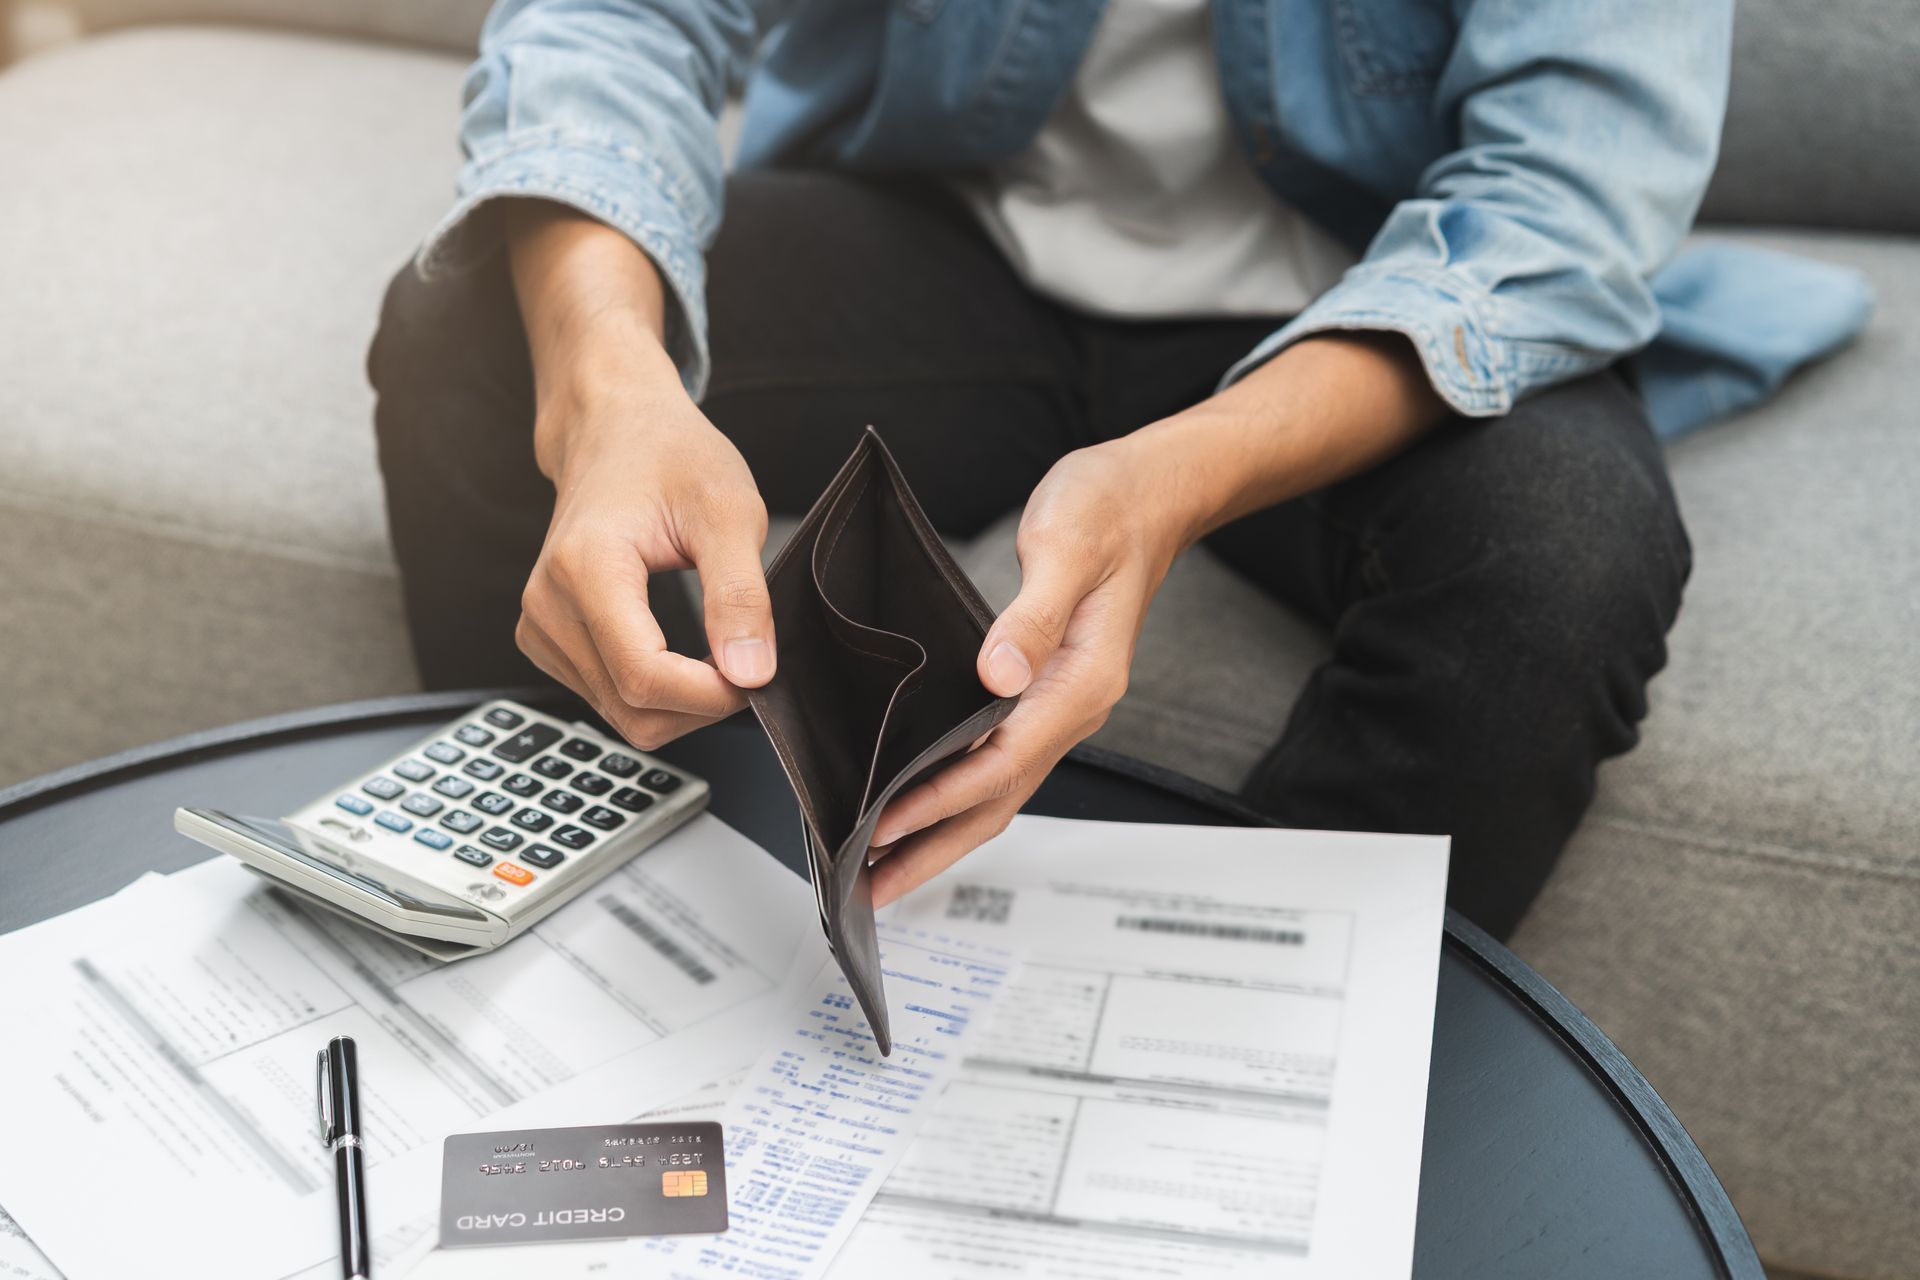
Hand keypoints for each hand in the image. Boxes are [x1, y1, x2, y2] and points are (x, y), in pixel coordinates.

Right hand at [517, 386, 776, 747]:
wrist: (616, 431)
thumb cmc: (670, 456)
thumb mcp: (729, 512)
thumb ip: (741, 596)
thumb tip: (751, 674)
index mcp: (584, 568)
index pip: (644, 677)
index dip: (711, 695)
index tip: (757, 674)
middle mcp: (547, 604)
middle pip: (633, 709)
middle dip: (701, 704)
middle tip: (746, 658)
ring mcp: (540, 626)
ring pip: (622, 715)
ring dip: (681, 702)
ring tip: (715, 646)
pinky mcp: (546, 641)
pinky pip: (609, 699)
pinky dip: (656, 693)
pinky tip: (680, 651)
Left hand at [867, 438, 1185, 905]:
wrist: (1147, 497)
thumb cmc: (1107, 511)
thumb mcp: (1065, 546)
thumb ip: (1032, 616)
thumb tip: (998, 674)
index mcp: (1081, 681)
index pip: (1002, 761)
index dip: (940, 797)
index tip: (884, 821)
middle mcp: (1073, 707)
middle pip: (998, 800)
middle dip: (933, 848)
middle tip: (868, 886)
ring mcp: (1059, 707)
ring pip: (996, 791)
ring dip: (940, 834)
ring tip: (879, 866)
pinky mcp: (1043, 696)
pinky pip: (996, 762)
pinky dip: (954, 794)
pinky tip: (917, 802)